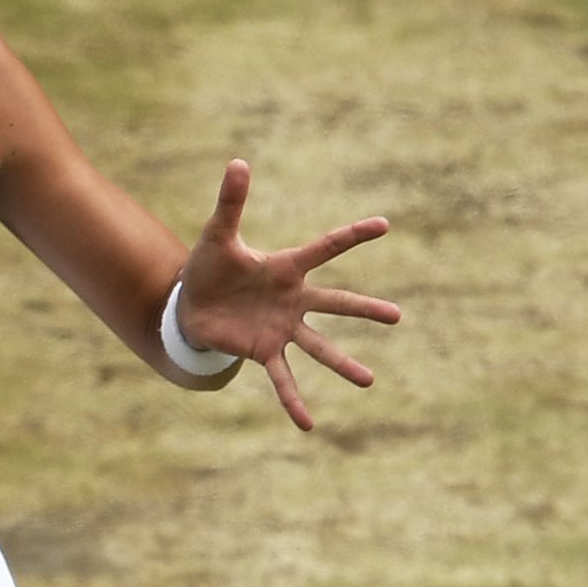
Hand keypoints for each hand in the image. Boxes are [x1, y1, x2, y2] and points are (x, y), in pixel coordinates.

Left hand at [176, 160, 396, 430]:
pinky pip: (283, 380)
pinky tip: (309, 424)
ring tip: (369, 381)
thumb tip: (238, 162)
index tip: (384, 224)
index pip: (326, 247)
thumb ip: (231, 202)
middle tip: (397, 317)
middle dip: (365, 310)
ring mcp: (282, 329)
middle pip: (335, 303)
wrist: (190, 305)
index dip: (353, 235)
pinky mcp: (264, 353)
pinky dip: (294, 402)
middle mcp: (293, 300)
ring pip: (319, 347)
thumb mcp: (218, 235)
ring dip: (343, 364)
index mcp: (287, 267)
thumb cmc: (209, 267)